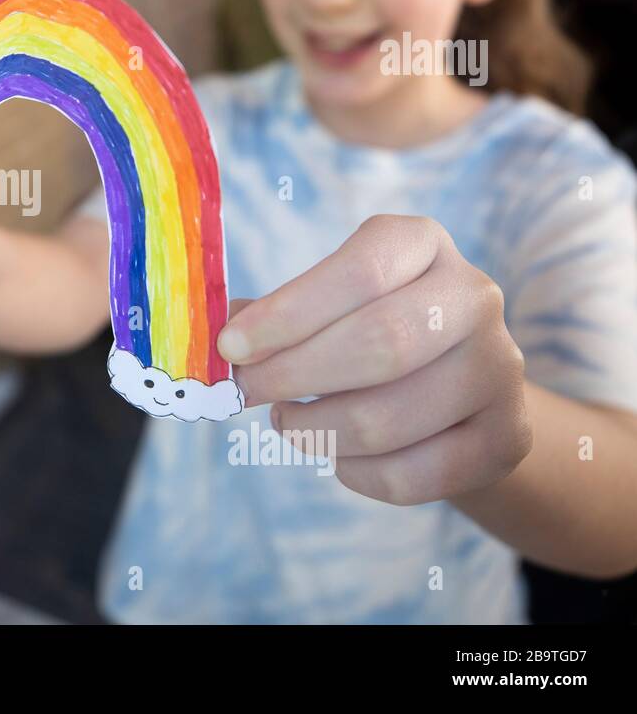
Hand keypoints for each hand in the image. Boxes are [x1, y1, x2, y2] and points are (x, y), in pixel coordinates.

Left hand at [216, 214, 530, 504]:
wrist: (460, 394)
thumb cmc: (368, 331)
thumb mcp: (326, 304)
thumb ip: (270, 315)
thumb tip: (211, 334)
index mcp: (422, 245)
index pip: (360, 271)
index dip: (289, 313)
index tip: (231, 346)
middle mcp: (474, 296)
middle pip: (381, 343)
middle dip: (295, 374)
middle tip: (249, 389)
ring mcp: (500, 368)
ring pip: (388, 417)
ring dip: (316, 429)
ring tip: (288, 420)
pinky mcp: (507, 437)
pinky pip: (412, 473)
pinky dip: (355, 472)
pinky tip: (338, 454)